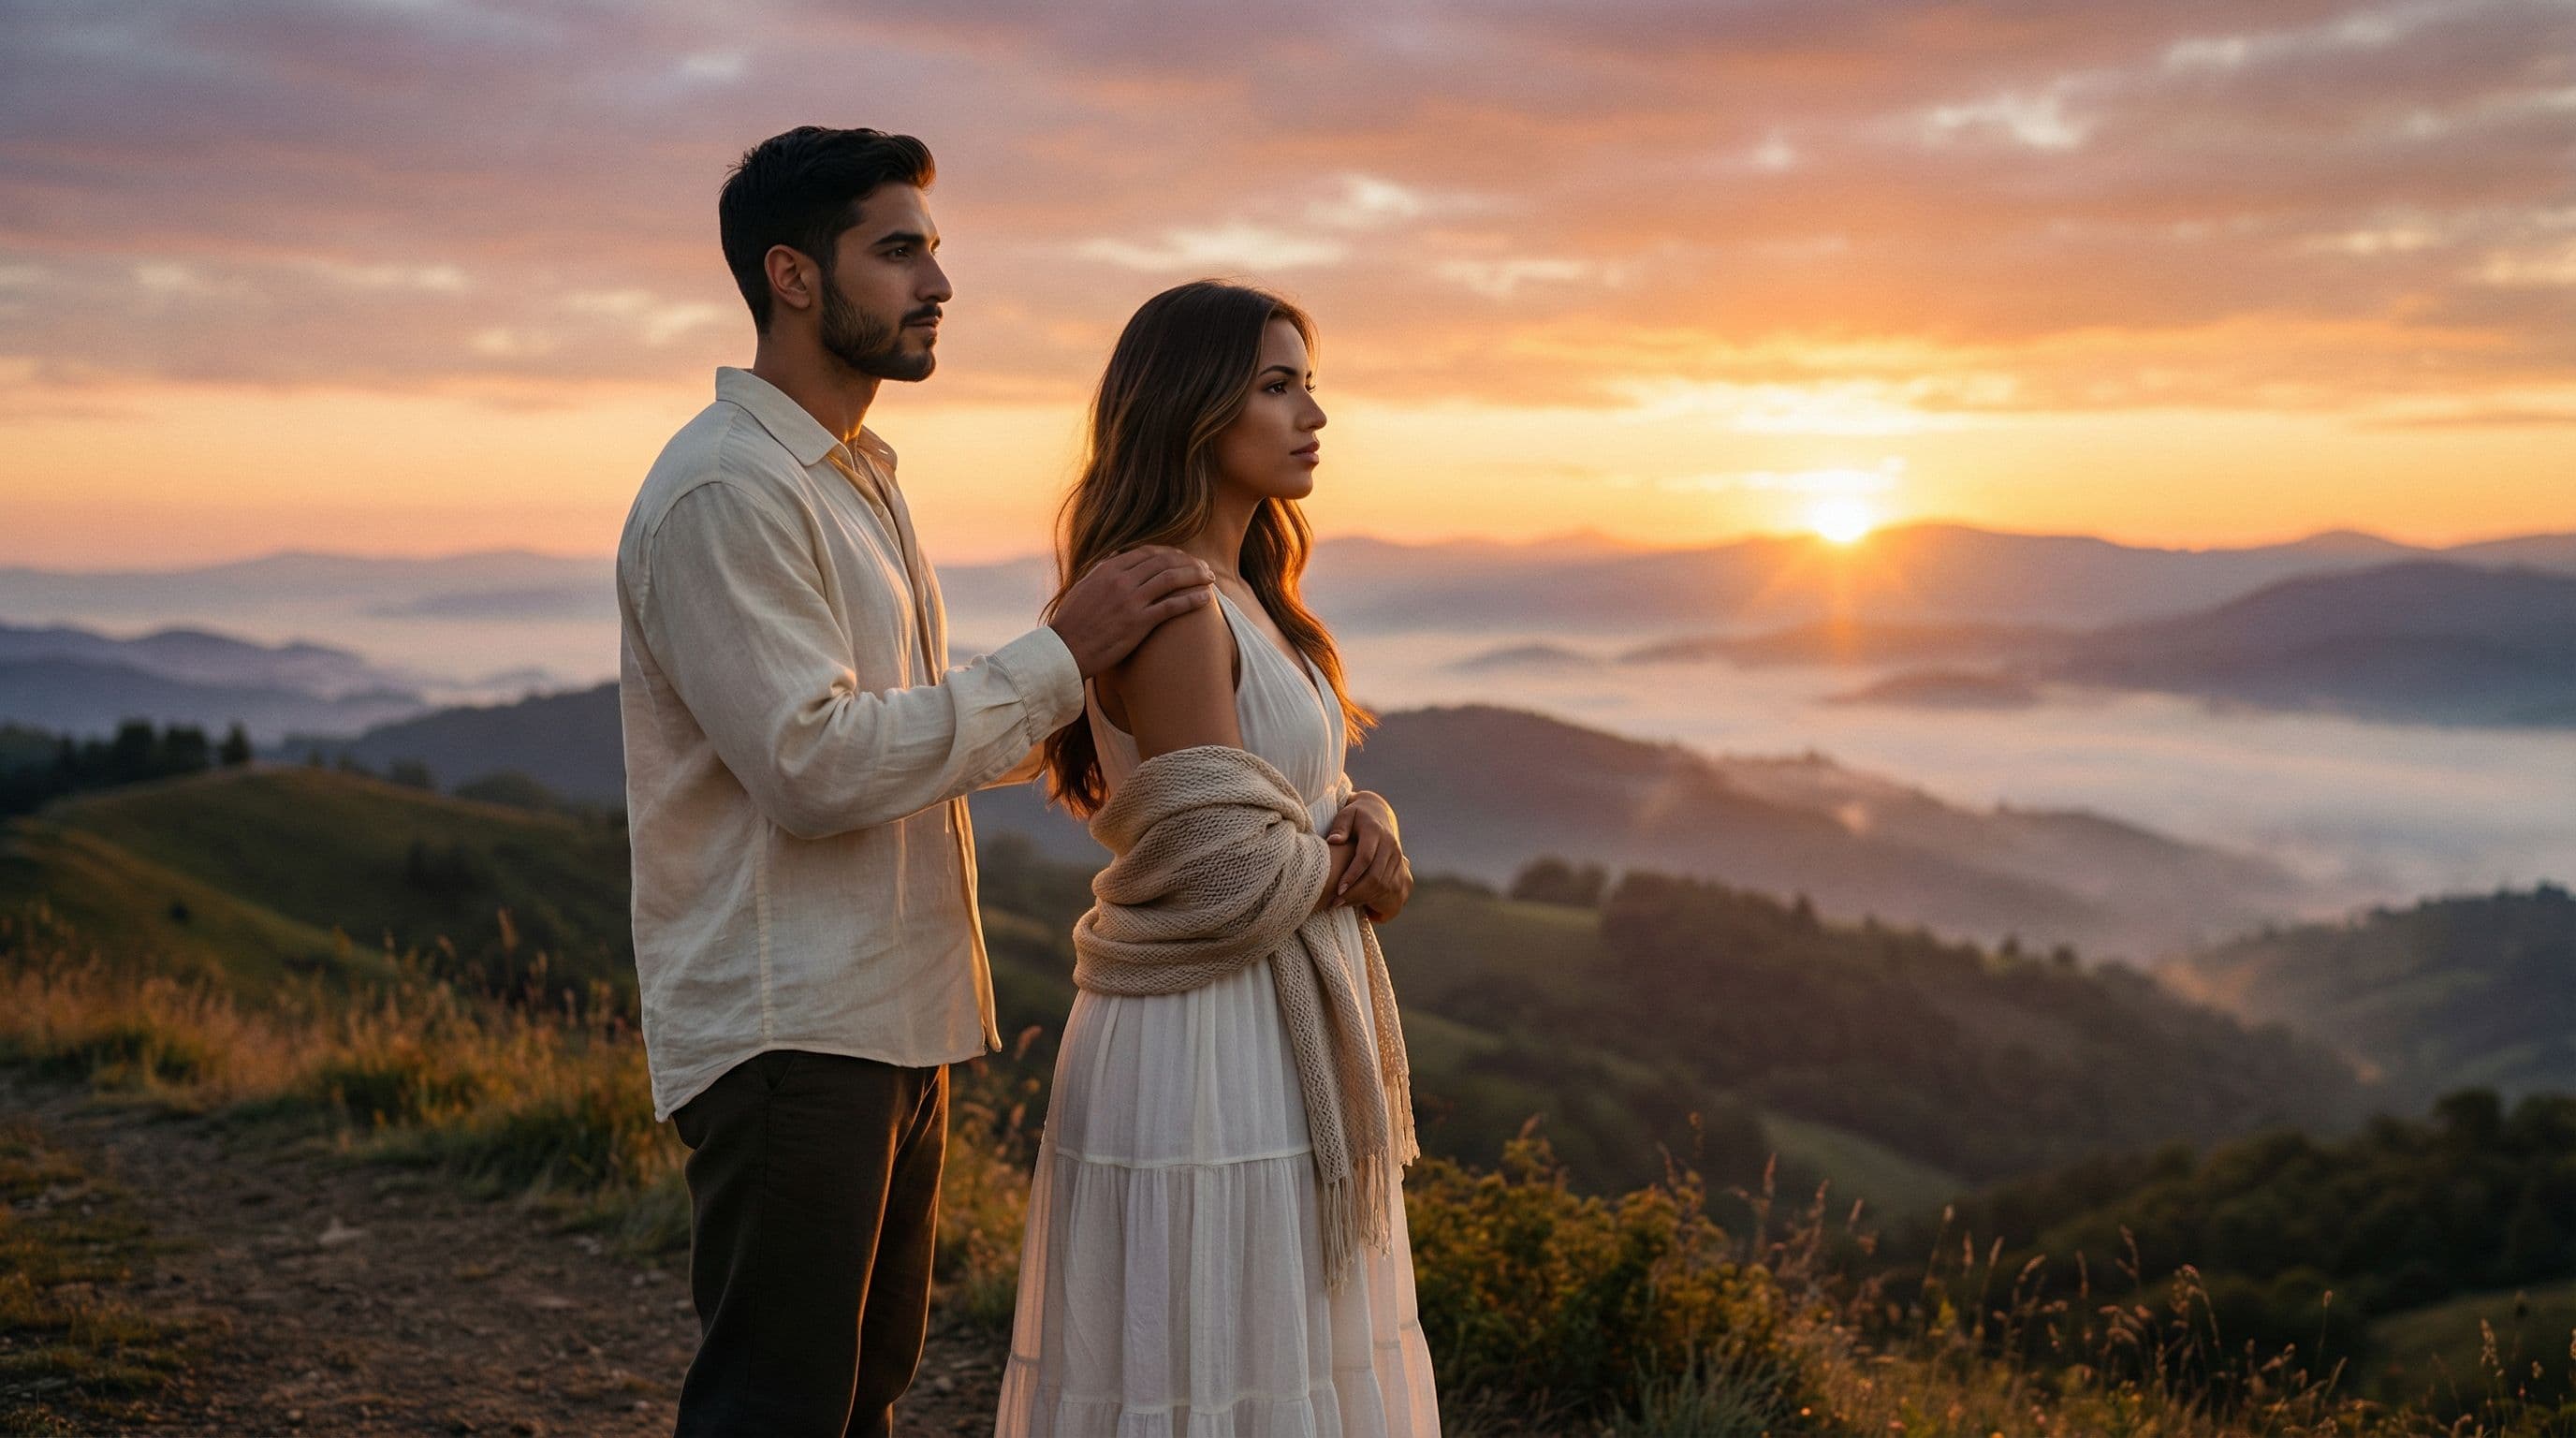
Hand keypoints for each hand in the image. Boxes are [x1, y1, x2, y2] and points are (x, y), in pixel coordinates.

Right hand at [1049, 547, 1216, 677]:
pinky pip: (1172, 606)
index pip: (1147, 552)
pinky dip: (1192, 599)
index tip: (1182, 558)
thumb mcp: (1083, 587)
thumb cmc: (1072, 622)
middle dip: (1188, 562)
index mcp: (1108, 569)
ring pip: (1172, 579)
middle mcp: (1122, 580)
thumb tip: (1115, 556)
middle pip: (1164, 562)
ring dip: (1195, 576)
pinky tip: (1205, 598)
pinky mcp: (1139, 623)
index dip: (1169, 553)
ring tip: (1209, 578)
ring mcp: (1132, 601)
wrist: (1065, 649)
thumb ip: (1101, 570)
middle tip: (1202, 567)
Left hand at [1325, 791, 1412, 921]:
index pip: (1366, 857)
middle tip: (1335, 903)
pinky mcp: (1403, 868)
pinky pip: (1392, 891)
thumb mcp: (1346, 815)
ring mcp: (1399, 858)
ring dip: (1363, 899)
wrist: (1378, 815)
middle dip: (1355, 893)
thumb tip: (1334, 840)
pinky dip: (1378, 901)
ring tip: (1343, 904)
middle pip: (1376, 876)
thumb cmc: (1356, 817)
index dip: (1352, 875)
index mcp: (1376, 832)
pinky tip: (1361, 905)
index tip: (1338, 890)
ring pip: (1384, 886)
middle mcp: (1391, 846)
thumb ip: (1340, 826)